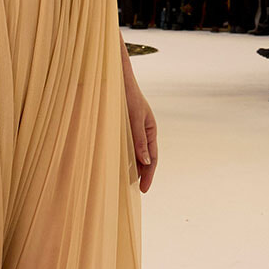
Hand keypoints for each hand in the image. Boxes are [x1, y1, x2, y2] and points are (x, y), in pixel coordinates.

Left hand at [125, 79, 158, 193]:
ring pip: (134, 153)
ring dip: (131, 167)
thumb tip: (146, 162)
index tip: (143, 190)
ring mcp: (133, 129)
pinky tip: (115, 164)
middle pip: (145, 158)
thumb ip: (138, 140)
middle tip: (135, 191)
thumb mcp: (134, 118)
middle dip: (142, 174)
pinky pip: (125, 146)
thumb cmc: (126, 95)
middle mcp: (143, 130)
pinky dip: (123, 157)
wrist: (115, 77)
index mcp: (151, 129)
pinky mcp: (122, 126)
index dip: (149, 175)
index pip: (153, 158)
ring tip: (125, 182)